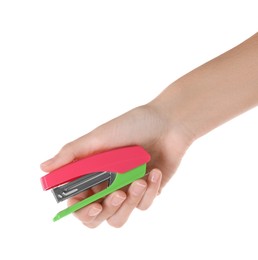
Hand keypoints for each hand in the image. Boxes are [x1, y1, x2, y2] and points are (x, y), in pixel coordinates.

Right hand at [41, 104, 192, 227]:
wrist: (167, 124)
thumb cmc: (131, 126)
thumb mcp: (98, 137)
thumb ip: (72, 154)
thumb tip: (44, 168)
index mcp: (92, 172)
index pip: (78, 200)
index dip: (77, 208)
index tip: (82, 203)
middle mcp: (107, 184)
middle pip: (97, 216)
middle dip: (104, 210)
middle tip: (115, 195)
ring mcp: (127, 190)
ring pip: (120, 216)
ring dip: (129, 202)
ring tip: (139, 180)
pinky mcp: (147, 193)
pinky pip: (144, 205)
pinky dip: (150, 190)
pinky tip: (155, 172)